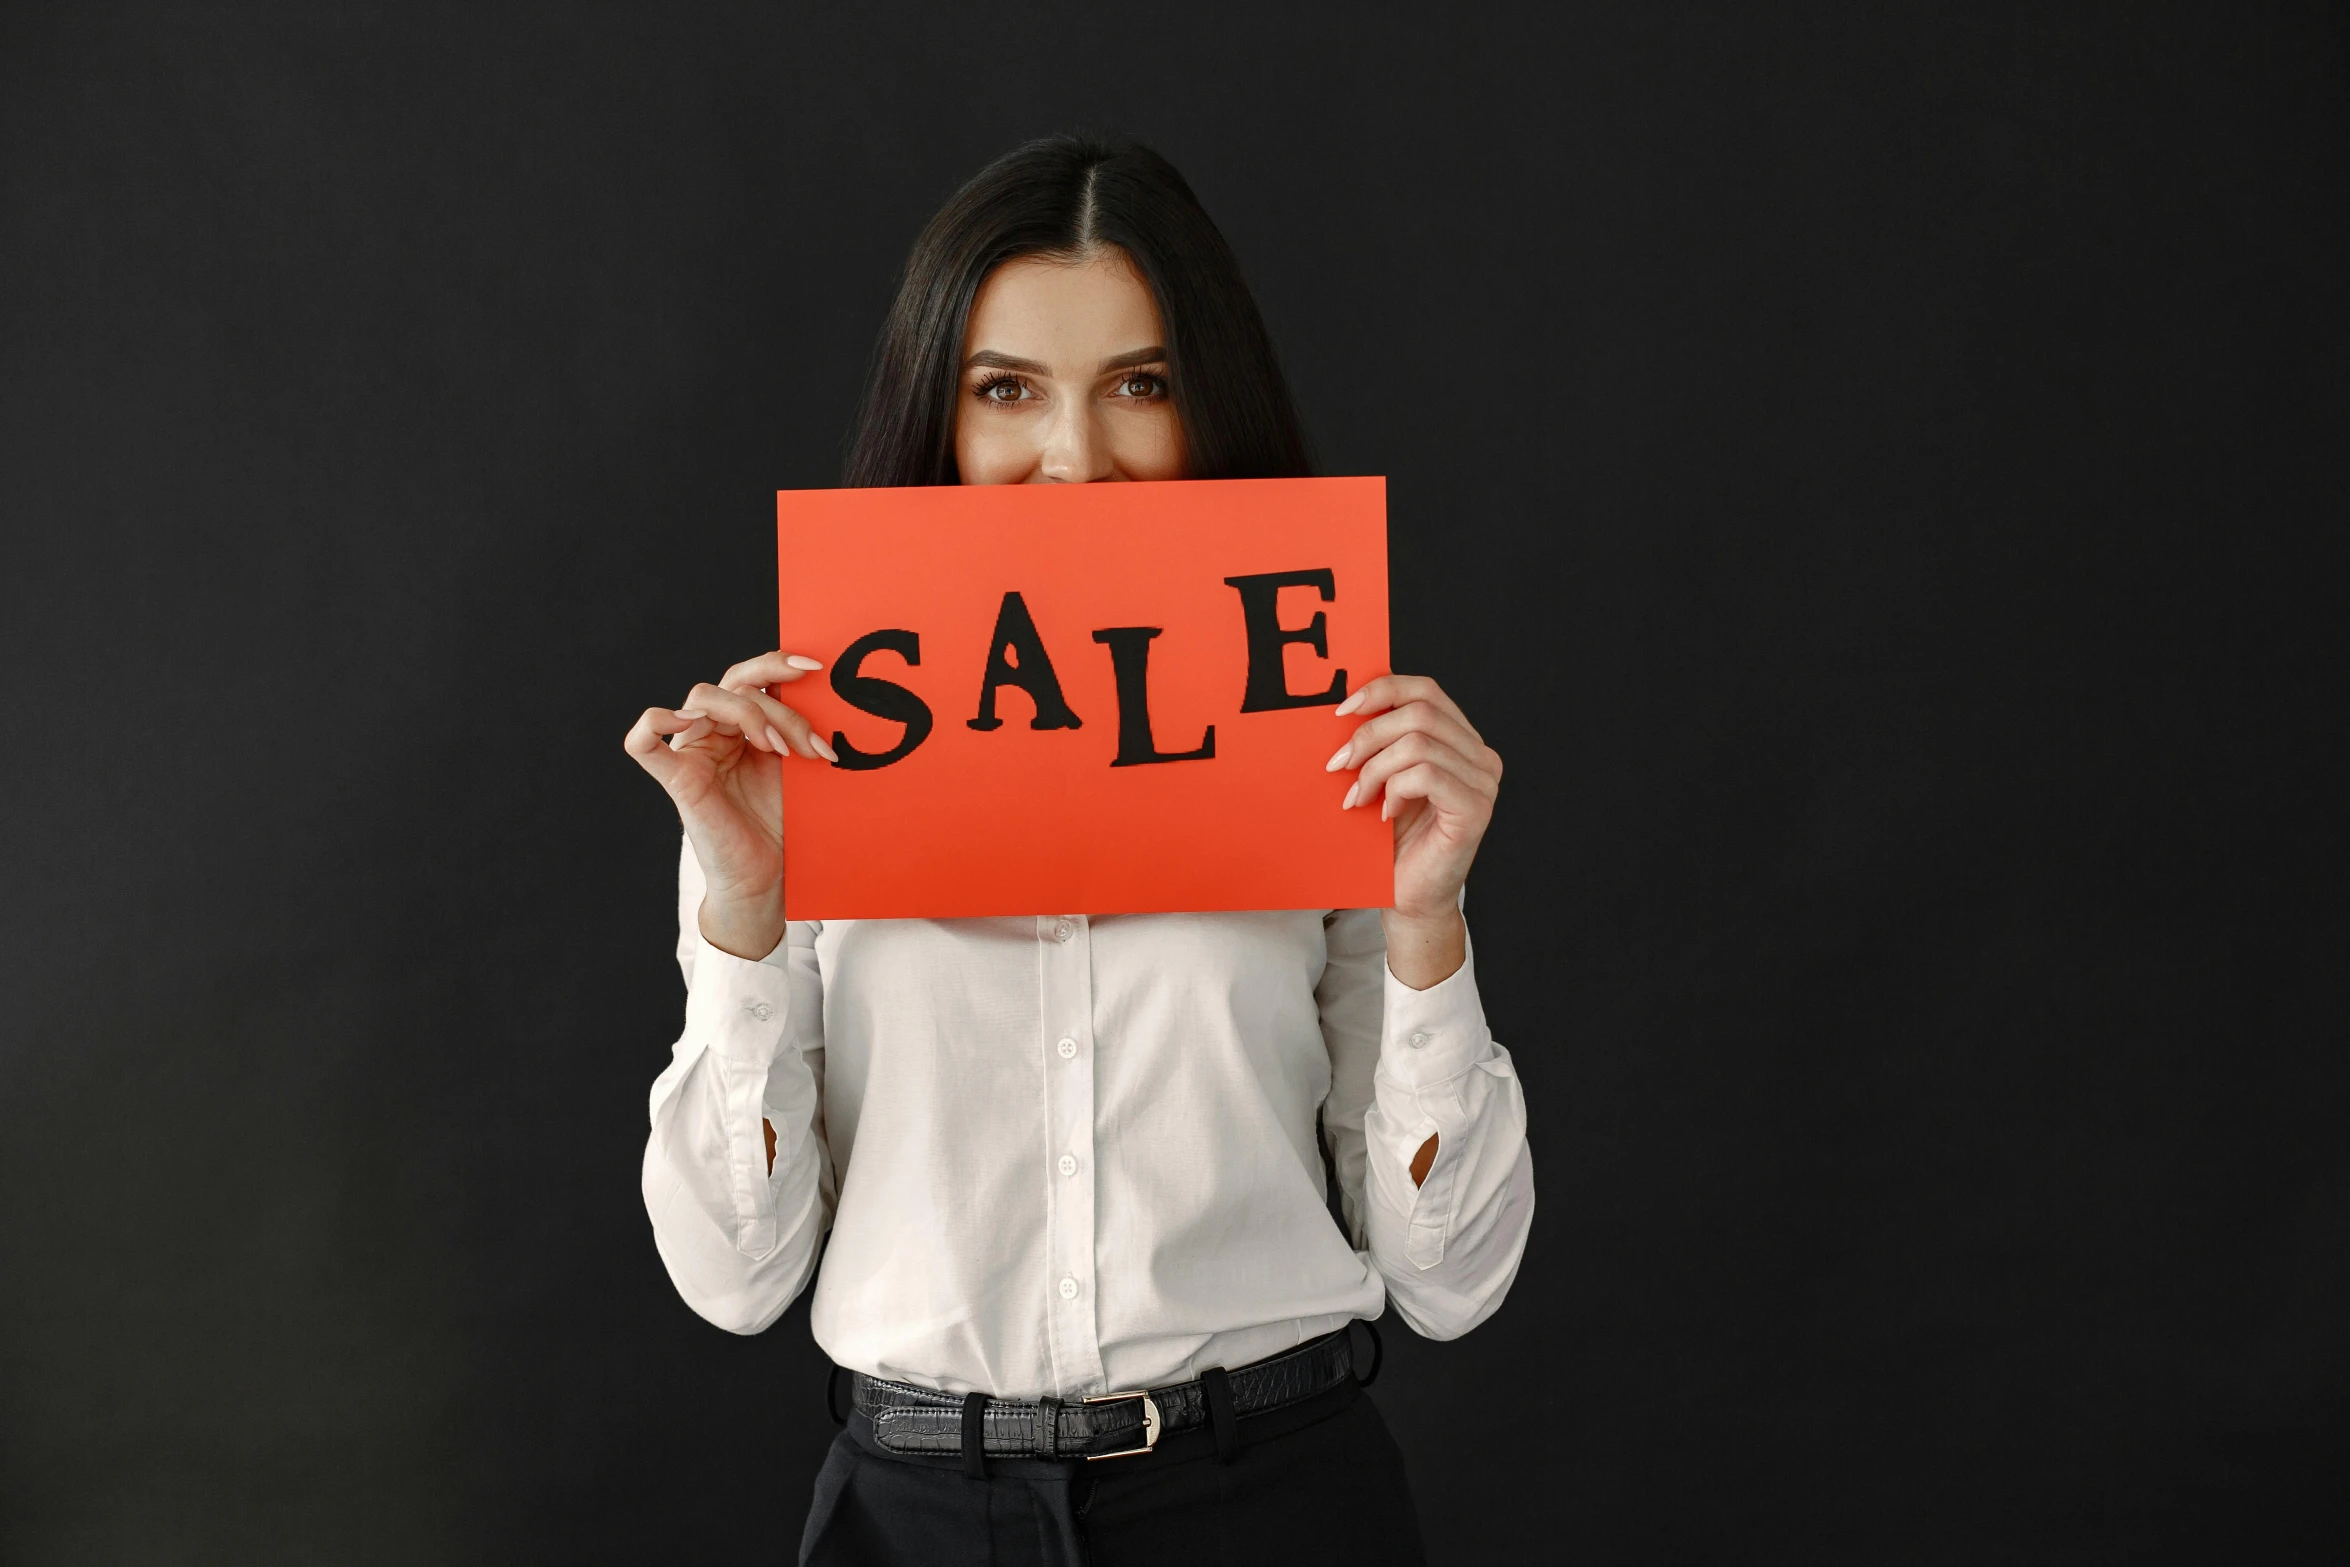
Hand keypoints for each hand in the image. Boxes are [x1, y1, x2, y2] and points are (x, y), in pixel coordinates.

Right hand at [623, 650, 836, 959]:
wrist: (770, 877)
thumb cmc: (783, 824)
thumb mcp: (799, 766)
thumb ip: (799, 727)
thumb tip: (826, 688)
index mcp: (742, 724)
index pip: (752, 676)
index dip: (779, 663)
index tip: (817, 668)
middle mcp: (714, 731)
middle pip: (736, 686)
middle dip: (780, 706)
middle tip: (812, 743)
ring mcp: (692, 752)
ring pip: (705, 698)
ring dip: (751, 715)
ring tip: (781, 750)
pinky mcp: (676, 779)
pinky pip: (643, 742)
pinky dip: (655, 721)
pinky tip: (685, 721)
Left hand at [1326, 674, 1501, 987]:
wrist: (1406, 899)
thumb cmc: (1392, 842)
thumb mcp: (1382, 778)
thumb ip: (1379, 740)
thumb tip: (1344, 705)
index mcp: (1459, 740)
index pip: (1425, 689)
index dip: (1382, 690)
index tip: (1341, 711)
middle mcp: (1479, 756)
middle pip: (1419, 711)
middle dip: (1367, 734)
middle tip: (1338, 765)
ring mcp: (1483, 782)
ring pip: (1418, 743)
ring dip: (1375, 769)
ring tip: (1357, 798)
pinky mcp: (1476, 809)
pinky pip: (1426, 775)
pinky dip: (1395, 789)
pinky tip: (1384, 813)